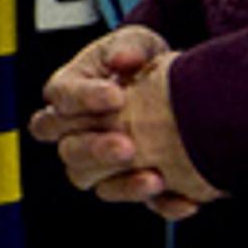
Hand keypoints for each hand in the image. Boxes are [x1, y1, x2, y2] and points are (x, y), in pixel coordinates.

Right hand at [31, 29, 216, 219]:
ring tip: (154, 179)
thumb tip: (123, 60)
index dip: (83, 100)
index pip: (60, 98)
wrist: (169, 84)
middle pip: (68, 150)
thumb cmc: (140, 59)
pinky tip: (186, 200)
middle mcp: (74, 132)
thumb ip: (129, 46)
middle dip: (95, 150)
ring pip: (92, 182)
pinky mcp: (130, 182)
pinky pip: (140, 202)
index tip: (116, 96)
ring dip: (122, 184)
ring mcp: (100, 162)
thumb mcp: (137, 42)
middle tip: (127, 146)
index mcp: (68, 92)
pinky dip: (163, 204)